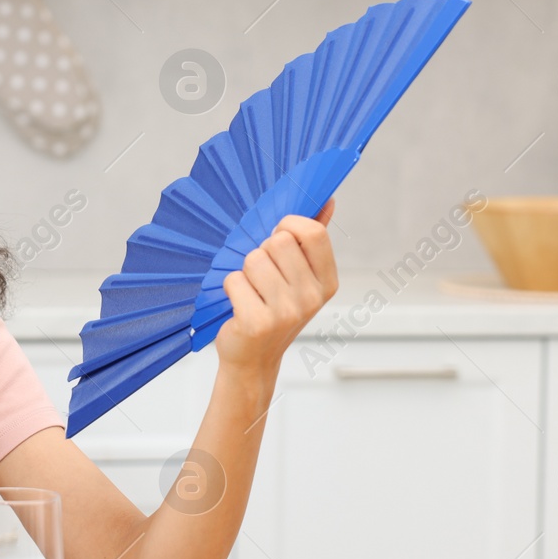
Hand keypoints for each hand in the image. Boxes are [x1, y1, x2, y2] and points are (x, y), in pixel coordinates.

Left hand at [214, 199, 338, 374]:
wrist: (254, 358)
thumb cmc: (274, 311)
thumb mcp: (300, 278)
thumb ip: (312, 240)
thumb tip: (327, 200)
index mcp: (327, 281)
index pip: (313, 232)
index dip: (289, 226)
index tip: (278, 238)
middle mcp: (312, 297)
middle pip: (278, 241)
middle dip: (262, 252)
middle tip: (262, 277)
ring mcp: (286, 312)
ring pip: (253, 259)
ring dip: (245, 272)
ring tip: (252, 293)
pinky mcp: (257, 322)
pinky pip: (234, 279)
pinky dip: (230, 288)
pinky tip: (240, 305)